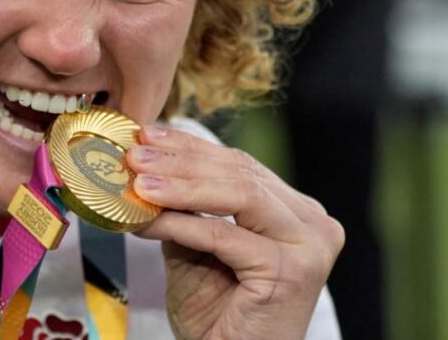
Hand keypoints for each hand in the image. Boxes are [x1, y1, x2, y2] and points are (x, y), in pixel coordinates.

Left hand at [128, 126, 342, 339]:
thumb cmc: (217, 313)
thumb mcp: (195, 247)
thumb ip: (182, 208)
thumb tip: (142, 165)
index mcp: (295, 211)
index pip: (240, 165)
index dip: (191, 147)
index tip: (146, 135)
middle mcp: (312, 224)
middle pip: (241, 174)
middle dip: (180, 161)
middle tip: (135, 155)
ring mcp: (309, 246)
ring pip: (239, 194)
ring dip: (181, 186)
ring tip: (139, 183)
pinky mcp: (292, 271)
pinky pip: (226, 236)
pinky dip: (182, 225)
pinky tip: (150, 221)